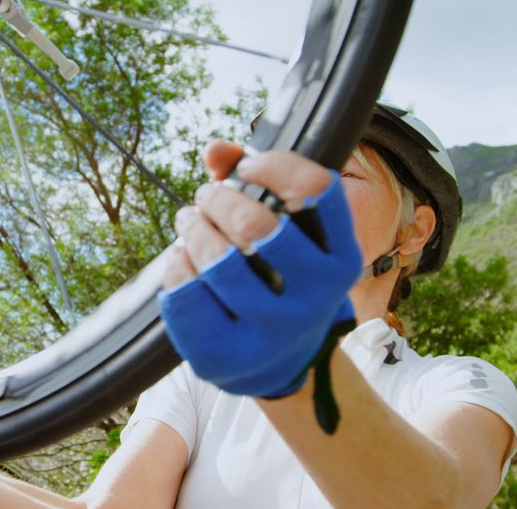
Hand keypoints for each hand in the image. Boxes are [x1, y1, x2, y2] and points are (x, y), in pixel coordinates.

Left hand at [159, 141, 361, 399]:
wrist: (280, 364)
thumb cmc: (281, 277)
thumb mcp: (289, 234)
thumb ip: (254, 182)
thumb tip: (215, 151)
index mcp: (340, 259)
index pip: (317, 189)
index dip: (275, 164)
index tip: (249, 167)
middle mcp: (315, 298)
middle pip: (255, 224)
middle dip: (218, 198)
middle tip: (206, 196)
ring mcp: (271, 332)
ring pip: (217, 260)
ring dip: (193, 226)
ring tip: (188, 220)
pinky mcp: (226, 356)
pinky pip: (184, 293)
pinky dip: (176, 264)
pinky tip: (181, 258)